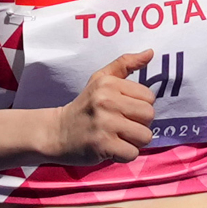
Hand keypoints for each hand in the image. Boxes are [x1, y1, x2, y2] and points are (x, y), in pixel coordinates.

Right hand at [47, 50, 155, 165]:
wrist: (56, 132)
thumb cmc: (85, 106)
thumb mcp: (100, 79)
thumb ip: (125, 64)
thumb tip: (150, 52)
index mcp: (108, 83)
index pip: (148, 97)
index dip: (139, 106)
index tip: (123, 110)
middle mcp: (106, 101)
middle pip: (149, 115)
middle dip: (139, 124)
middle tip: (121, 125)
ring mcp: (105, 124)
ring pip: (145, 136)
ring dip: (134, 141)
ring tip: (117, 137)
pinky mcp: (103, 145)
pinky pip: (133, 153)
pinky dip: (124, 155)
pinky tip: (111, 149)